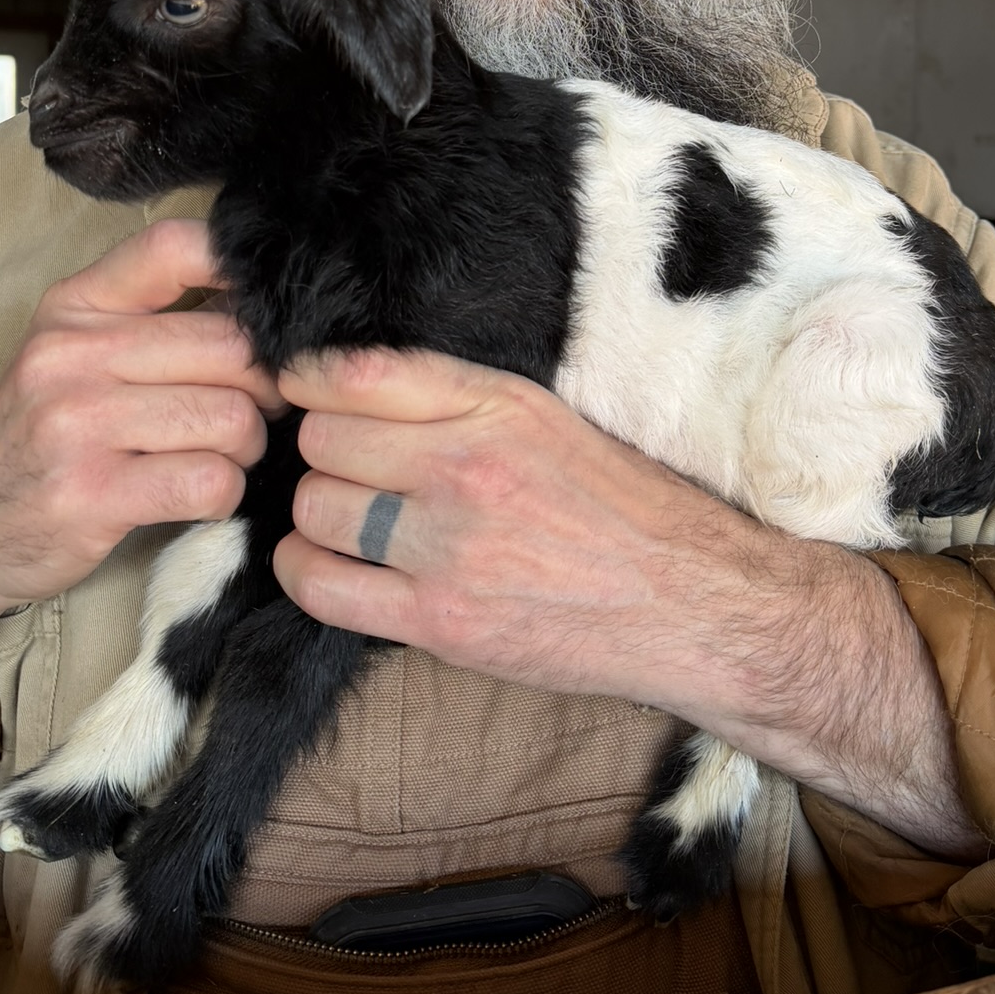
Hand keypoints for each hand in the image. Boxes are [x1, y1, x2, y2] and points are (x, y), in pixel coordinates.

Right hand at [0, 218, 280, 624]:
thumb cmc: (36, 439)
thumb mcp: (70, 355)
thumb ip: (151, 320)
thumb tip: (264, 304)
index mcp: (74, 307)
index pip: (174, 247)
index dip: (240, 270)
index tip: (266, 314)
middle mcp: (72, 354)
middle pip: (229, 346)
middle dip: (262, 388)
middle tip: (254, 413)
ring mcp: (77, 424)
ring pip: (231, 417)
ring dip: (245, 448)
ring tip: (218, 458)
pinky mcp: (91, 495)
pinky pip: (210, 480)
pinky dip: (223, 493)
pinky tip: (198, 496)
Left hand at [276, 348, 987, 859]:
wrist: (694, 604)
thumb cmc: (626, 508)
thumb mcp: (553, 420)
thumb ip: (463, 398)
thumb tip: (360, 384)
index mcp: (499, 405)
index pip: (358, 372)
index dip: (308, 381)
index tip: (301, 391)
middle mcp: (468, 467)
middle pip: (324, 440)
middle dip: (321, 451)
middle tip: (341, 467)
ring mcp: (450, 547)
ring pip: (316, 507)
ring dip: (314, 512)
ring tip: (338, 517)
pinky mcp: (441, 621)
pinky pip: (322, 586)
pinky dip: (305, 570)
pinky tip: (323, 563)